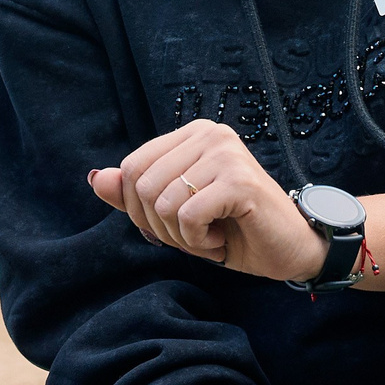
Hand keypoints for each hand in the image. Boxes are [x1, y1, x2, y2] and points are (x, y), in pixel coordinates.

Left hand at [89, 119, 324, 281]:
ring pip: (162, 202)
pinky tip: (222, 238)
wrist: (288, 250)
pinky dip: (198, 241)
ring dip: (181, 236)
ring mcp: (226, 153)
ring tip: (210, 234)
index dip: (138, 209)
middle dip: (159, 226)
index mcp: (192, 134)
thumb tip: (97, 179)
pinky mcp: (239, 180)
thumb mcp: (175, 215)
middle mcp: (209, 133)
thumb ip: (136, 196)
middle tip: (192, 235)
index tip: (172, 225)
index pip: (132, 167)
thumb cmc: (232, 230)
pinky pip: (188, 216)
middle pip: (142, 185)